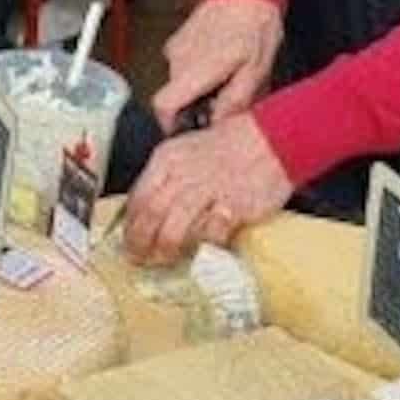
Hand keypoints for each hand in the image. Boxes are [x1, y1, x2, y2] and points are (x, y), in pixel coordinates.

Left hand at [122, 113, 291, 263]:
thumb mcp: (188, 151)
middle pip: (150, 214)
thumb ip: (168, 177)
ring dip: (165, 249)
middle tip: (138, 258)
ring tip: (163, 260)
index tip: (127, 240)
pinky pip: (209, 234)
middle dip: (140, 241)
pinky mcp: (231, 207)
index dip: (130, 224)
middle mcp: (182, 174)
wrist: (271, 139)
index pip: (138, 197)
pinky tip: (199, 251)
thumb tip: (149, 210)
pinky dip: (202, 245)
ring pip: (173, 229)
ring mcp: (206, 191)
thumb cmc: (229, 146)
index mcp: (167, 159)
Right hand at [152, 0, 282, 131]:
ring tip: (226, 78)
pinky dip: (197, 72)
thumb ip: (235, 100)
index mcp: (197, 68)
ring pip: (179, 82)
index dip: (171, 124)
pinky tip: (219, 63)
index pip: (164, 105)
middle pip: (174, 97)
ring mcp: (175, 47)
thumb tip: (217, 122)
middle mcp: (179, 58)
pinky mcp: (177, 40)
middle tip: (224, 100)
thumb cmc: (254, 28)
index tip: (189, 128)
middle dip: (195, 105)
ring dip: (198, 88)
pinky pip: (182, 66)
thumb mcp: (257, 70)